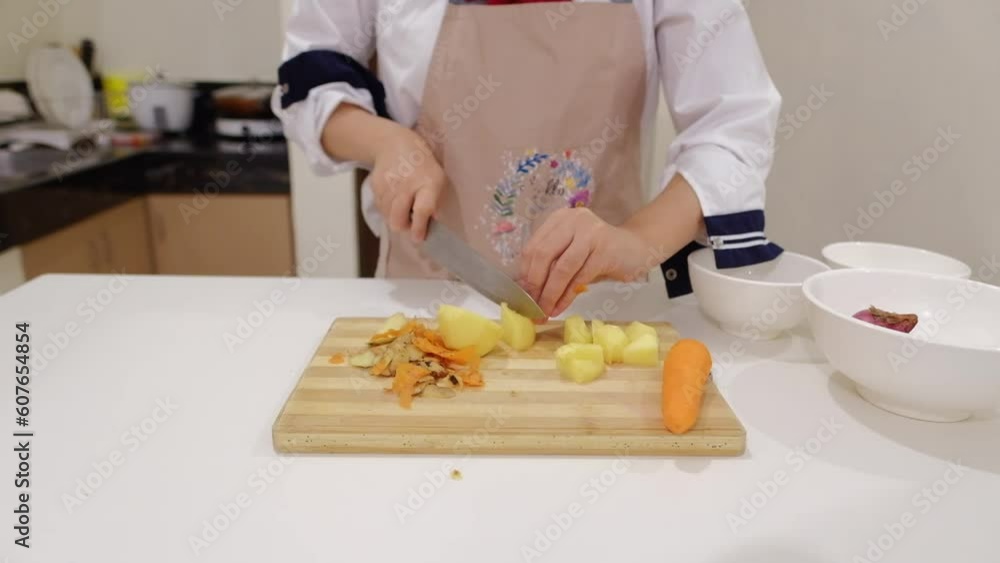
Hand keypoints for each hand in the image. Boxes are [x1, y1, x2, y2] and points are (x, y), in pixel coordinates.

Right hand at [370, 129, 446, 241]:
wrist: (395, 144)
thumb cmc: (422, 166)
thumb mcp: (437, 179)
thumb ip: (434, 202)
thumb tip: (430, 225)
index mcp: (427, 183)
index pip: (422, 209)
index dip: (419, 227)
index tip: (419, 238)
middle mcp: (406, 184)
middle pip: (398, 219)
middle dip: (404, 226)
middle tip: (411, 224)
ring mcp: (388, 185)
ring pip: (388, 217)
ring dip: (395, 217)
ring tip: (404, 206)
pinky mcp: (375, 186)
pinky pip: (381, 208)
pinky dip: (387, 209)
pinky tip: (394, 198)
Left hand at [519, 208, 657, 317]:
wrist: (637, 249)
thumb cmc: (599, 254)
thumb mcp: (571, 253)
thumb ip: (550, 264)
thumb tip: (525, 289)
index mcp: (559, 219)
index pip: (533, 246)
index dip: (524, 273)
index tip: (521, 296)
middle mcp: (573, 220)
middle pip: (543, 255)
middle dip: (534, 285)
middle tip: (531, 307)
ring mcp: (590, 233)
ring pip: (561, 268)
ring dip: (549, 294)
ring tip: (544, 312)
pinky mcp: (604, 251)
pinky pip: (579, 278)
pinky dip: (566, 296)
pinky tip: (560, 308)